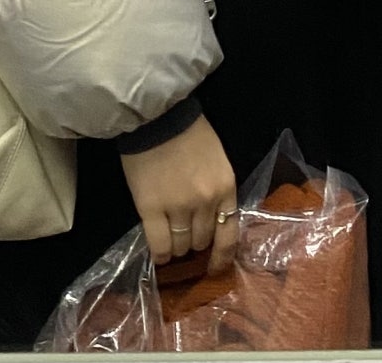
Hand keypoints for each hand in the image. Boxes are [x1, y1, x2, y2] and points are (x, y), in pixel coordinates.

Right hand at [120, 115, 238, 274]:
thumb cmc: (188, 132)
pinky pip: (159, 244)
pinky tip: (159, 255)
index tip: (214, 267)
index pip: (230, 235)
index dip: (222, 256)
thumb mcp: (216, 160)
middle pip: (202, 240)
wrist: (156, 116)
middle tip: (185, 237)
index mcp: (225, 188)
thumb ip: (217, 190)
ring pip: (182, 245)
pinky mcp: (151, 208)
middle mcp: (206, 202)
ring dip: (177, 247)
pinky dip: (160, 254)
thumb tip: (211, 220)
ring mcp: (178, 207)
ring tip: (169, 240)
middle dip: (195, 243)